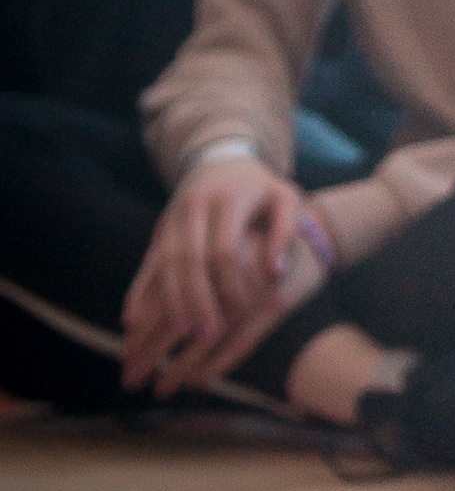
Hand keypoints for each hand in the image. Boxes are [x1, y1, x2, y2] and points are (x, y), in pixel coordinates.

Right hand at [122, 161, 302, 390]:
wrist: (222, 156)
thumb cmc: (262, 187)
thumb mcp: (285, 199)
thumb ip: (286, 231)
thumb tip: (276, 272)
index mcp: (228, 200)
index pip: (225, 249)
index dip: (232, 283)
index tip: (242, 313)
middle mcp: (194, 206)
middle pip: (190, 259)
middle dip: (197, 299)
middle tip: (205, 334)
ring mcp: (173, 217)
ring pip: (165, 263)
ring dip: (169, 300)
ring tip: (176, 334)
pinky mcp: (160, 228)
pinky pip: (147, 263)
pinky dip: (139, 291)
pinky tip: (133, 320)